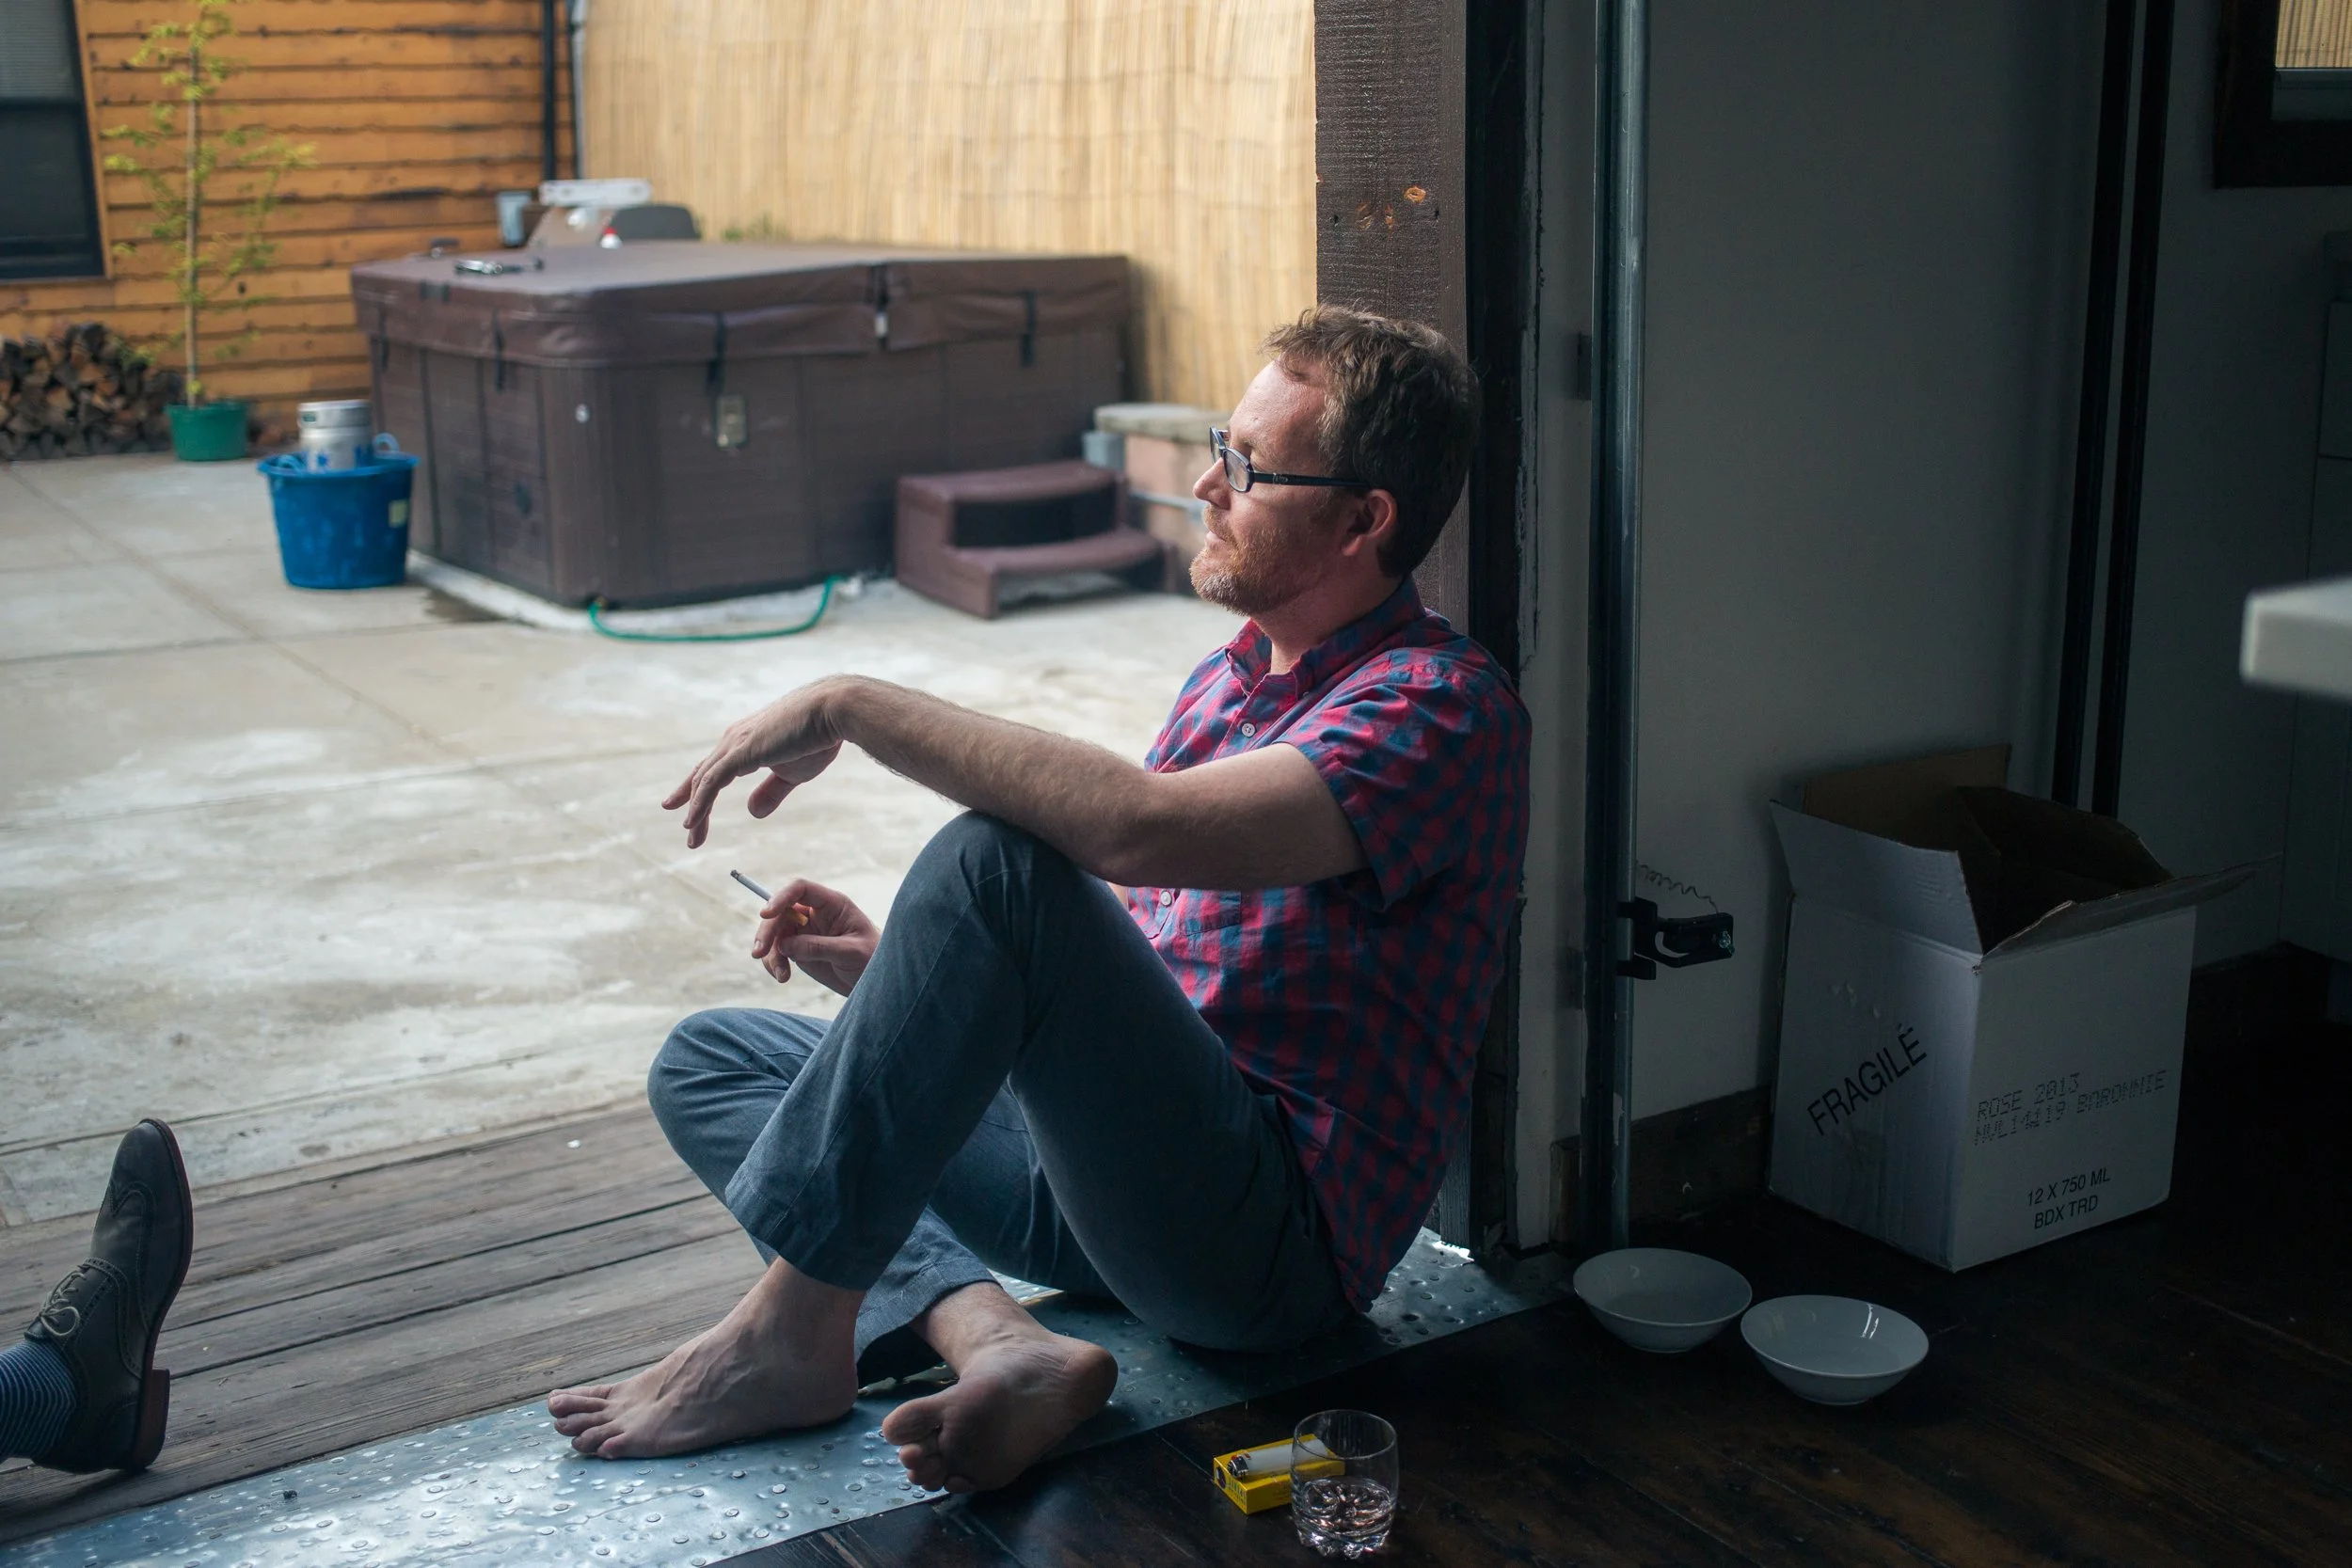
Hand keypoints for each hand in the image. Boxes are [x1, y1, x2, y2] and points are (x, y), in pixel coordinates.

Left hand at [666, 680, 852, 847]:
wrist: (832, 711)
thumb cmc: (817, 738)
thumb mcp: (792, 773)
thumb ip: (771, 791)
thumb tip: (752, 811)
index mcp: (745, 741)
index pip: (713, 767)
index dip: (696, 787)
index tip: (683, 805)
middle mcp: (734, 739)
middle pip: (703, 774)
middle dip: (690, 801)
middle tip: (686, 829)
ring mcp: (734, 744)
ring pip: (704, 782)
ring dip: (696, 812)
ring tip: (691, 836)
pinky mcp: (740, 752)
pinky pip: (711, 783)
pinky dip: (700, 803)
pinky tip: (692, 821)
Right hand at [750, 878, 878, 994]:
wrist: (875, 981)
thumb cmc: (871, 959)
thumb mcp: (850, 952)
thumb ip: (819, 947)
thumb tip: (785, 945)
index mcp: (832, 904)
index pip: (800, 889)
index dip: (781, 898)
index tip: (766, 914)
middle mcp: (815, 913)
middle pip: (781, 912)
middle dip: (767, 931)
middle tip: (759, 952)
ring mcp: (805, 931)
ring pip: (775, 933)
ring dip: (770, 953)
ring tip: (781, 976)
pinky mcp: (798, 948)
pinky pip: (777, 951)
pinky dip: (773, 963)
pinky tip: (782, 977)